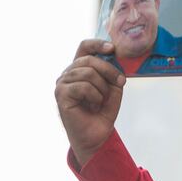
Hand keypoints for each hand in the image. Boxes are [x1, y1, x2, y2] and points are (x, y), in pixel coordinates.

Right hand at [54, 39, 125, 165]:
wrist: (96, 136)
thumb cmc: (102, 113)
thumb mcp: (113, 89)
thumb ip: (112, 73)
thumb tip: (114, 58)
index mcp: (80, 69)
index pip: (84, 47)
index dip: (97, 44)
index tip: (112, 48)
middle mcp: (68, 73)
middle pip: (89, 59)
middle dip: (109, 70)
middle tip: (120, 82)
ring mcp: (62, 83)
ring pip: (88, 73)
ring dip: (102, 88)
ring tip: (100, 101)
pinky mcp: (61, 94)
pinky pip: (84, 86)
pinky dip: (95, 96)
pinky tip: (93, 106)